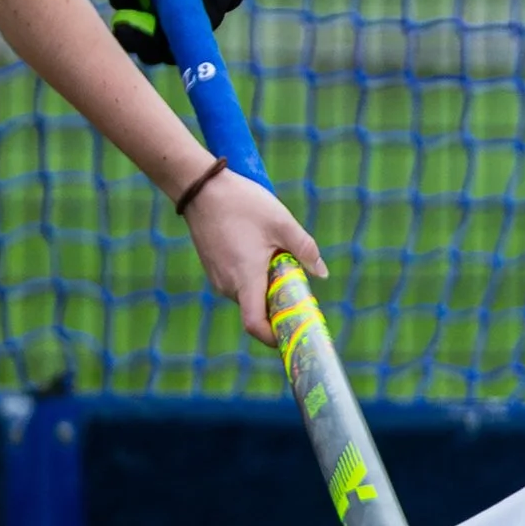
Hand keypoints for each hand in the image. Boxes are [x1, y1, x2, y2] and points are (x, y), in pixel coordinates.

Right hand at [182, 169, 324, 344]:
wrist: (202, 189)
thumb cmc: (243, 204)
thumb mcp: (282, 223)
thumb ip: (305, 249)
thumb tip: (322, 273)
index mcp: (245, 278)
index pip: (255, 323)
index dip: (273, 337)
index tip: (292, 335)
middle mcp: (228, 285)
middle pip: (256, 310)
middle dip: (279, 307)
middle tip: (301, 293)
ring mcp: (218, 278)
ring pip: (248, 296)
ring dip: (267, 289)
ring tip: (281, 262)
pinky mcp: (213, 269)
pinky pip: (238, 285)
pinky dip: (254, 280)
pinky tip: (263, 255)